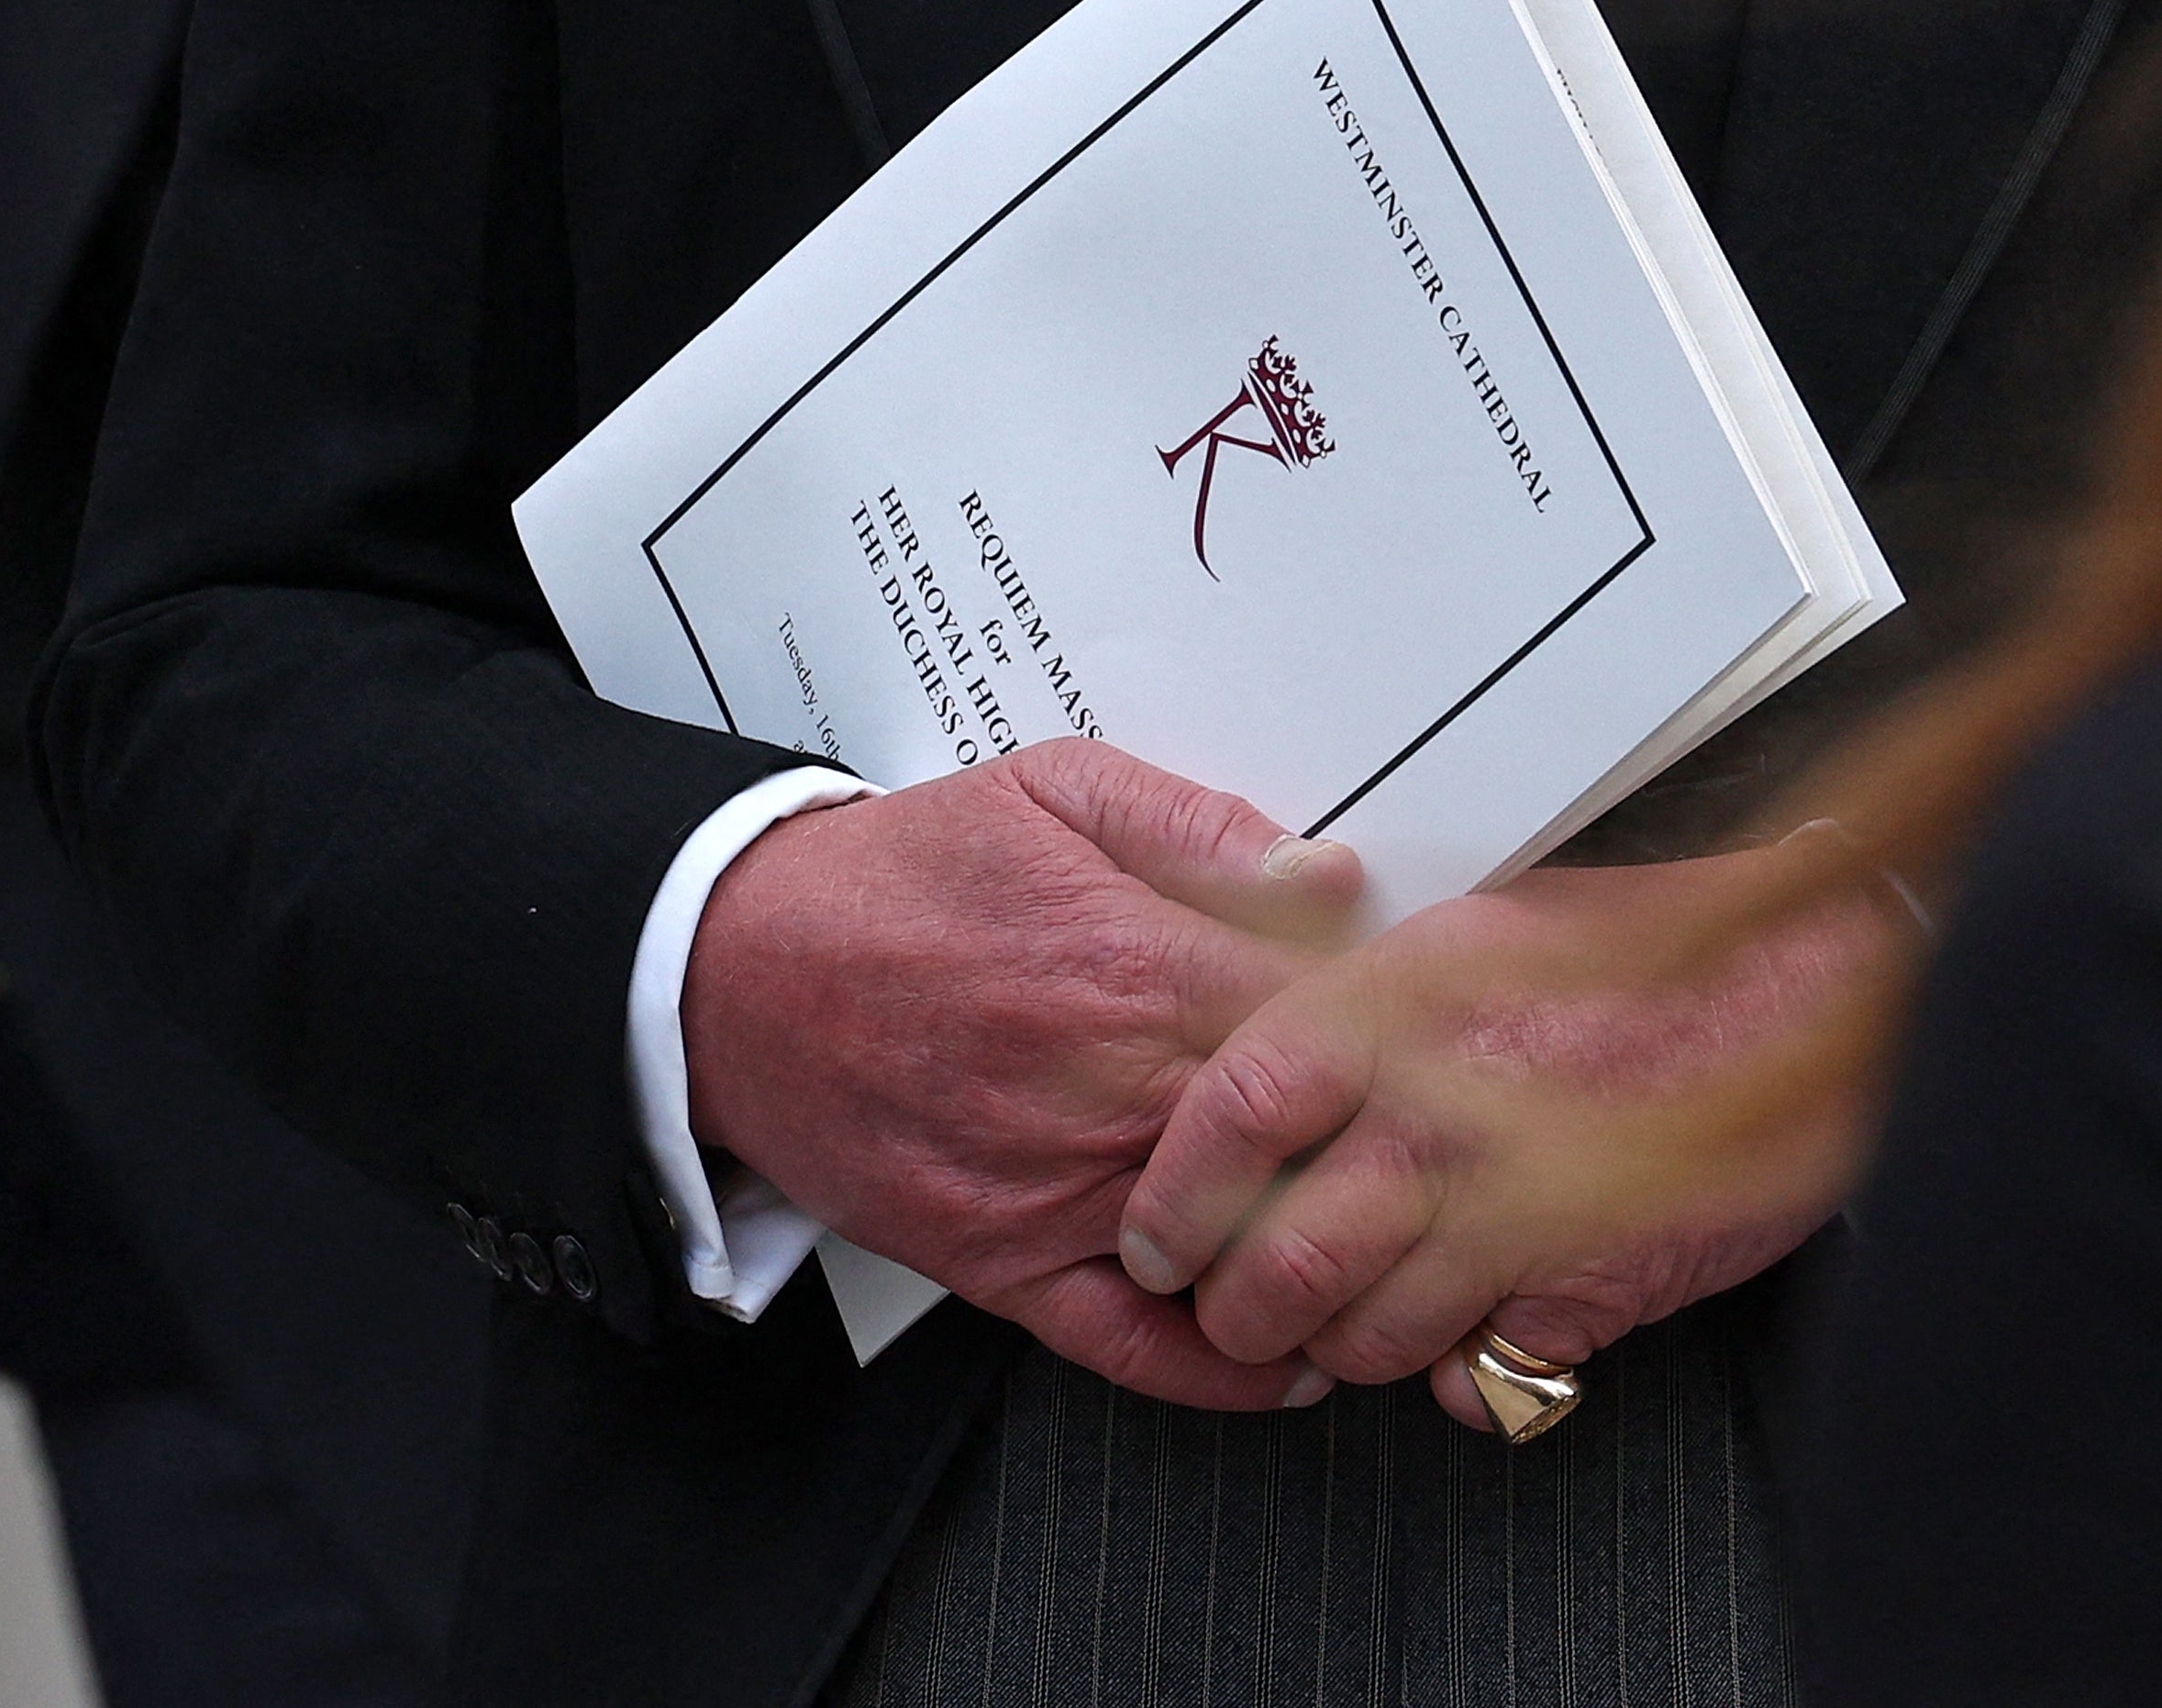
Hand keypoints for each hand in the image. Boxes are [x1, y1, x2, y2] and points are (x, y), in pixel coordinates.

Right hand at [682, 739, 1366, 1411]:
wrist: (731, 968)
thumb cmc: (898, 878)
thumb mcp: (1052, 791)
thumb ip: (1200, 826)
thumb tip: (1327, 875)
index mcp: (1135, 966)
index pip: (1331, 1024)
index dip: (1396, 1037)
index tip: (1425, 1038)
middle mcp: (1107, 1092)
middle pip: (1307, 1149)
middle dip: (1377, 1151)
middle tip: (1430, 1148)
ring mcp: (1056, 1192)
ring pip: (1240, 1254)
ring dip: (1320, 1255)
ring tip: (1383, 1245)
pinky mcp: (1003, 1266)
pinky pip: (1137, 1349)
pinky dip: (1224, 1370)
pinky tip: (1290, 1352)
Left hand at [1114, 835, 1907, 1424]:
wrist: (1811, 984)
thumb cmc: (1655, 949)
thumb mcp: (1477, 930)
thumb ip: (1367, 1004)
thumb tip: (1271, 1066)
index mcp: (1398, 1007)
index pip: (1230, 1111)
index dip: (1174, 1194)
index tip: (1156, 1236)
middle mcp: (1441, 1113)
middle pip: (1277, 1263)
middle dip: (1238, 1314)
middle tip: (1238, 1312)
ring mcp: (1515, 1209)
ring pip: (1365, 1339)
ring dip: (1343, 1349)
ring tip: (1351, 1325)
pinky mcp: (1586, 1288)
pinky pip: (1478, 1378)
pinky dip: (1462, 1377)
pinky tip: (1472, 1337)